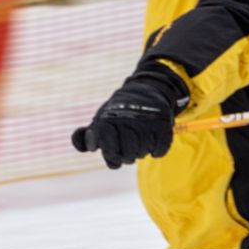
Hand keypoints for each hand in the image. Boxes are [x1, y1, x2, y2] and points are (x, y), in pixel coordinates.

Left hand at [70, 65, 187, 168]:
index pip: (110, 152)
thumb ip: (85, 137)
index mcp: (108, 121)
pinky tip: (152, 143)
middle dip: (127, 156)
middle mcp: (126, 120)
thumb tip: (86, 147)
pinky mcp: (163, 124)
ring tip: (139, 144)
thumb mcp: (100, 120)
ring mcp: (145, 122)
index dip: (112, 157)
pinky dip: (156, 150)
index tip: (114, 152)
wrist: (146, 91)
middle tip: (128, 151)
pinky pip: (159, 150)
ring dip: (141, 152)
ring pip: (143, 153)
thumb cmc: (118, 112)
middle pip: (127, 156)